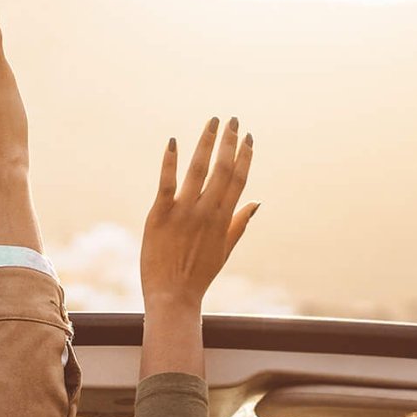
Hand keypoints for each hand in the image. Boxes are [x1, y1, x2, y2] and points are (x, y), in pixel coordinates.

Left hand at [140, 118, 258, 312]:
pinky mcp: (160, 215)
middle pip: (221, 169)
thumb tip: (257, 202)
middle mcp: (206, 212)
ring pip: (198, 170)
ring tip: (213, 122)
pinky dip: (170, 161)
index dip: (244, 156)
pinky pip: (166, 183)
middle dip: (229, 142)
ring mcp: (183, 212)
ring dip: (206, 142)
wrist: (173, 297)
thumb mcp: (225, 250)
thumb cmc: (199, 275)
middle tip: (233, 119)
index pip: (238, 180)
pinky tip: (173, 141)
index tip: (248, 136)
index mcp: (223, 219)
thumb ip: (240, 223)